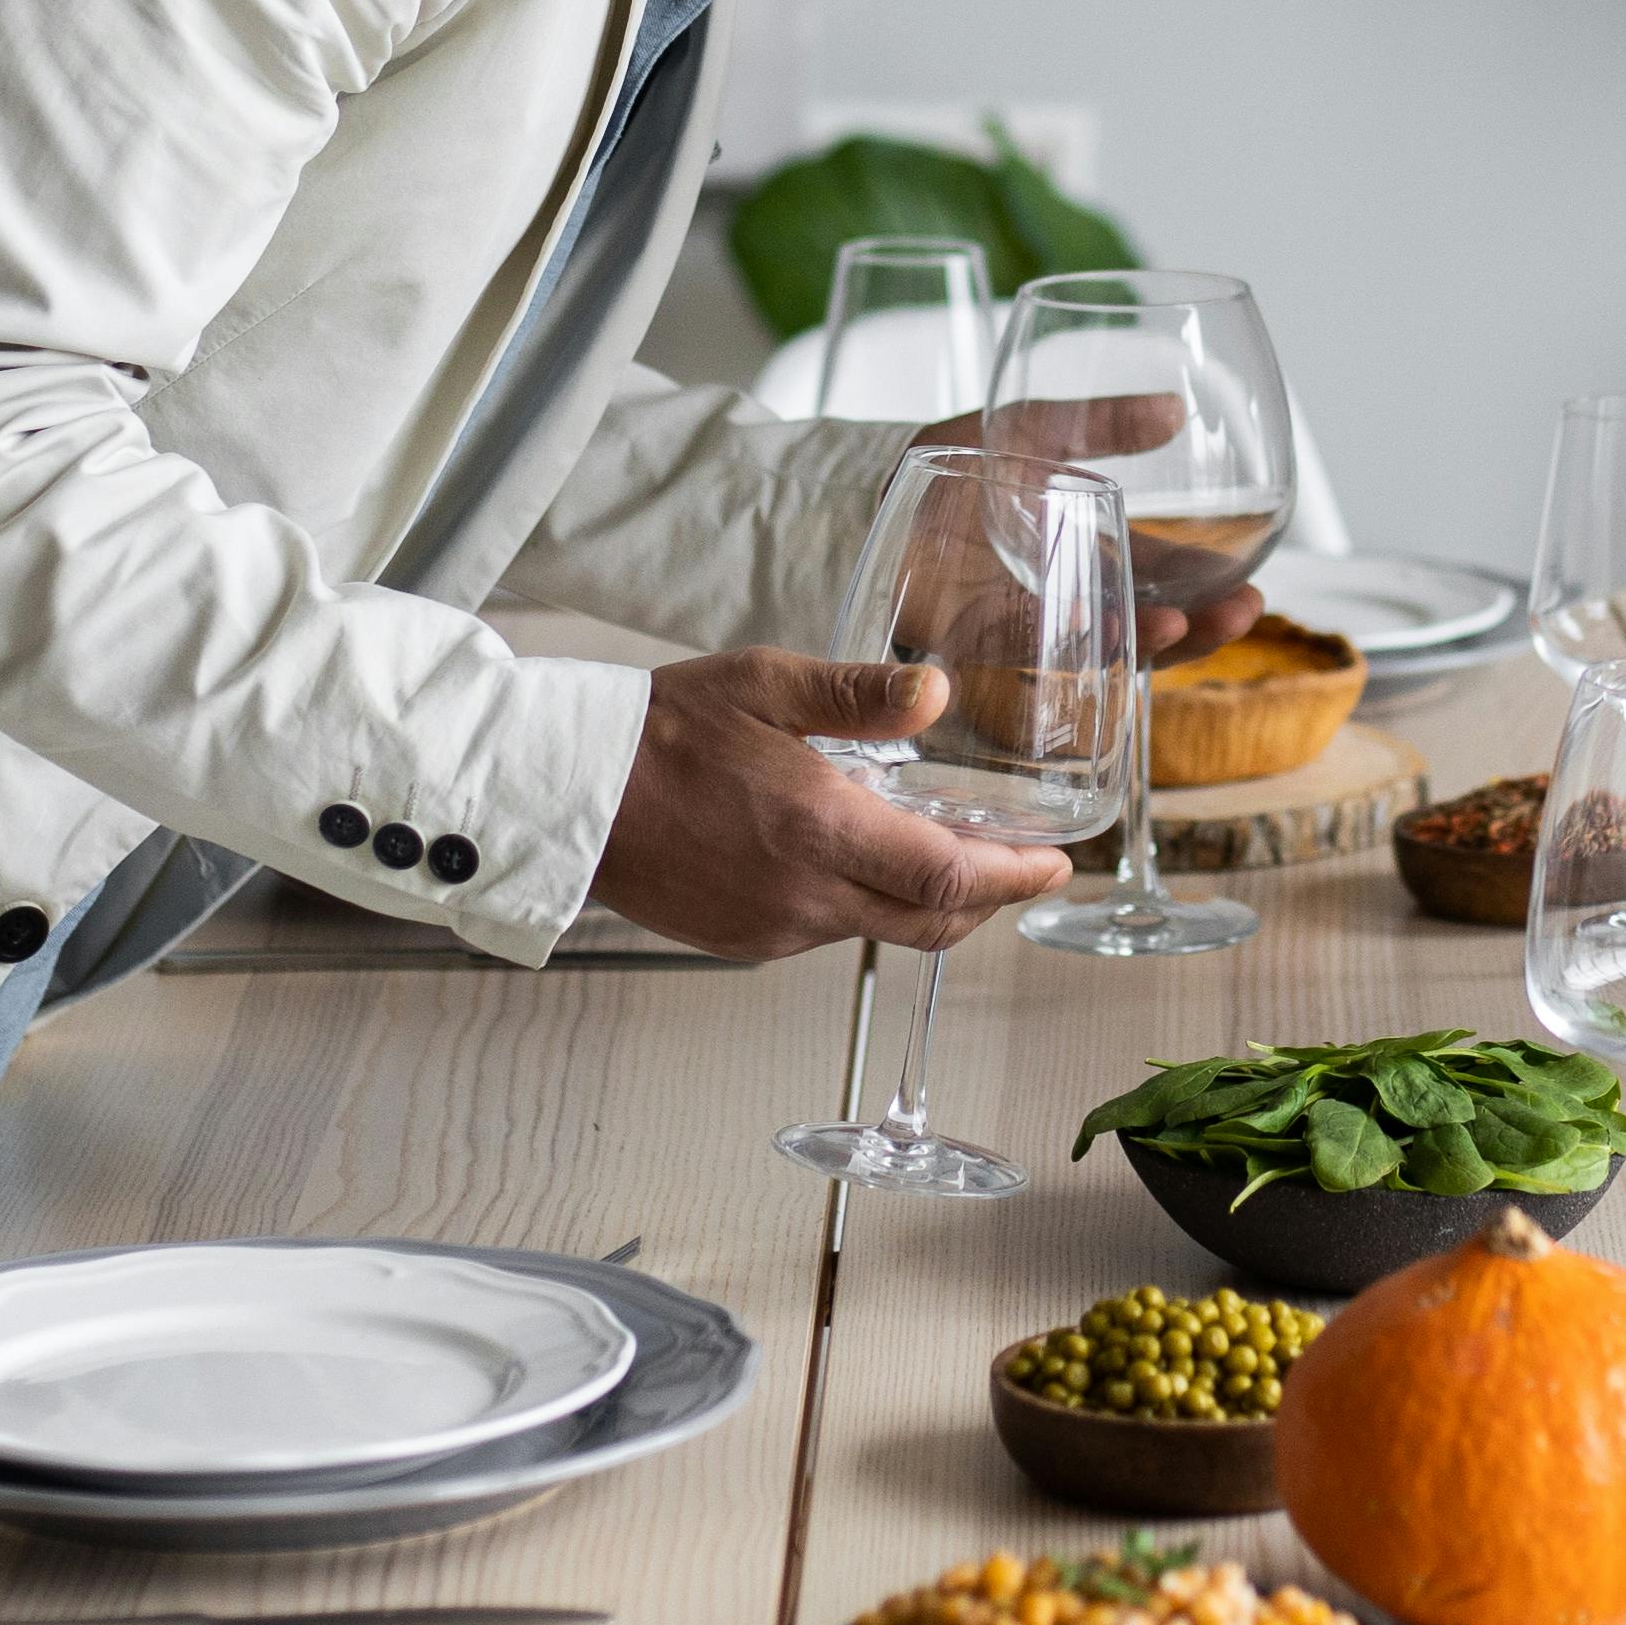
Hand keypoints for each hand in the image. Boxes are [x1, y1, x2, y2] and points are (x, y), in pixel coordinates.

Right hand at [589, 650, 1071, 958]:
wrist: (571, 793)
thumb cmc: (661, 731)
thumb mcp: (766, 684)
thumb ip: (859, 695)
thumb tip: (937, 692)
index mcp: (819, 830)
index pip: (947, 878)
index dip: (1013, 877)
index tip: (1054, 863)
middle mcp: (805, 895)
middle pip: (931, 922)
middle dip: (991, 900)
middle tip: (1025, 867)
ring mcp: (775, 928)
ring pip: (884, 930)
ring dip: (929, 901)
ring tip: (948, 855)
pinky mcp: (747, 940)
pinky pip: (833, 931)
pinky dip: (871, 906)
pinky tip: (865, 863)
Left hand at [903, 399, 1261, 659]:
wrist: (865, 484)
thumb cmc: (951, 458)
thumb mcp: (1035, 428)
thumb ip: (1102, 422)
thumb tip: (1177, 409)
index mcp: (1082, 549)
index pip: (1159, 579)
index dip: (1206, 589)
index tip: (1250, 590)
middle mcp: (1060, 598)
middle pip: (1144, 629)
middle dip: (1199, 628)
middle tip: (1241, 612)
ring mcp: (1020, 626)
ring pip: (1097, 656)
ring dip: (1144, 647)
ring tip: (1179, 626)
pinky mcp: (969, 644)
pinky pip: (1023, 667)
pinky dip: (1062, 662)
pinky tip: (1097, 646)